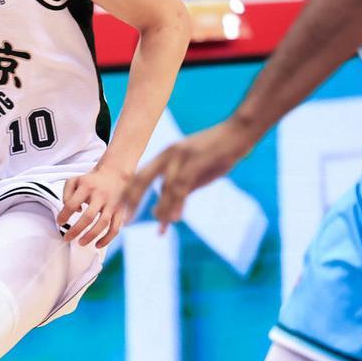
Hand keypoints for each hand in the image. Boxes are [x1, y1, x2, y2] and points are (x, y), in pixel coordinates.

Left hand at [58, 165, 130, 247]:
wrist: (115, 174)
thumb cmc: (90, 181)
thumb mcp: (74, 181)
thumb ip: (67, 194)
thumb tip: (75, 210)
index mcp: (87, 187)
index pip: (72, 204)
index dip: (64, 215)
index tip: (59, 222)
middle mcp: (100, 195)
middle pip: (88, 216)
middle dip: (76, 230)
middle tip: (67, 238)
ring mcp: (112, 204)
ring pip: (102, 223)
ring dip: (91, 236)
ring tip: (80, 243)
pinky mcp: (120, 212)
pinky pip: (115, 228)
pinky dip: (107, 239)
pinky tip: (97, 245)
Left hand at [125, 119, 257, 229]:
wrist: (239, 132)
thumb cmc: (219, 152)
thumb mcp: (197, 173)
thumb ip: (183, 189)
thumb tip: (171, 210)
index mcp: (166, 155)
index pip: (140, 176)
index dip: (129, 194)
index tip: (121, 211)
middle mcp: (168, 154)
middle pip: (142, 178)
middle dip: (132, 200)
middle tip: (126, 221)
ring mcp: (181, 156)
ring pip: (164, 187)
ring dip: (162, 208)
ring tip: (160, 227)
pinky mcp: (195, 160)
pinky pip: (182, 186)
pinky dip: (177, 203)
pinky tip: (175, 218)